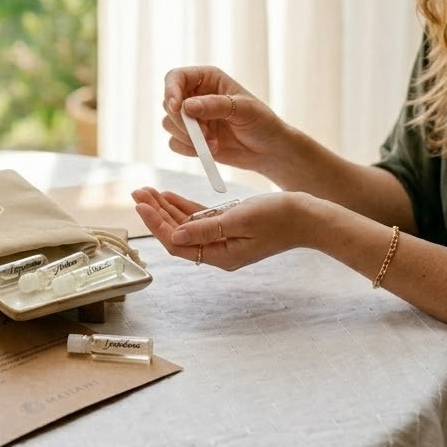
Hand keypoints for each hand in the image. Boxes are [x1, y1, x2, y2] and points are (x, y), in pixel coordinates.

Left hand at [131, 187, 308, 270]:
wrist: (309, 217)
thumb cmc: (281, 217)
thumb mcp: (241, 219)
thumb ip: (207, 228)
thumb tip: (175, 234)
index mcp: (222, 255)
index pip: (178, 243)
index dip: (157, 224)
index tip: (142, 205)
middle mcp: (219, 251)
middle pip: (178, 234)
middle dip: (155, 213)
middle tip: (137, 193)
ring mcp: (224, 239)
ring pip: (186, 225)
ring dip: (166, 208)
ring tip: (147, 191)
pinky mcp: (231, 227)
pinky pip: (200, 219)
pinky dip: (184, 207)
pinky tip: (169, 196)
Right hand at [162, 66, 286, 173]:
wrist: (269, 150)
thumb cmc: (262, 122)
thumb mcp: (244, 109)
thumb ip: (216, 105)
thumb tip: (187, 106)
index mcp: (207, 79)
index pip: (176, 77)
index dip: (171, 90)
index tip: (176, 107)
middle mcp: (195, 96)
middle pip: (168, 103)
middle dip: (183, 121)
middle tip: (205, 134)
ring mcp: (192, 118)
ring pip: (169, 124)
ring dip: (188, 137)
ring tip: (214, 143)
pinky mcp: (191, 139)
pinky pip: (174, 143)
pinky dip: (189, 149)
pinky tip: (210, 150)